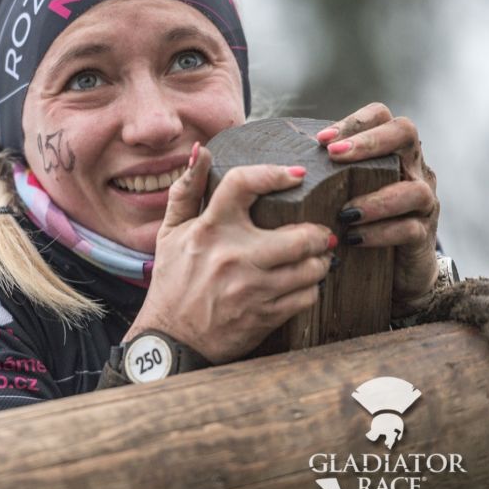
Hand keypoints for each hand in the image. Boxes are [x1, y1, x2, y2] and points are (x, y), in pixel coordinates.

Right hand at [126, 143, 335, 363]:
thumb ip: (186, 190)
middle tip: (314, 234)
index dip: (276, 174)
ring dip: (318, 262)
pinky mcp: (265, 315)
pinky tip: (299, 285)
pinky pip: (308, 296)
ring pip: (312, 267)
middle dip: (315, 234)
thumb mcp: (170, 233)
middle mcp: (233, 256)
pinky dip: (310, 288)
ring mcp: (252, 288)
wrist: (171, 338)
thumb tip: (201, 151)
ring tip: (311, 259)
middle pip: (300, 235)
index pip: (244, 184)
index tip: (296, 176)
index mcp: (209, 229)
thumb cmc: (172, 281)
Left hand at [316, 102, 438, 316]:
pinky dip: (381, 232)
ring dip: (377, 199)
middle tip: (336, 156)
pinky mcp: (423, 236)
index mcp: (390, 151)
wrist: (395, 269)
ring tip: (345, 211)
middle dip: (369, 142)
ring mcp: (423, 201)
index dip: (354, 121)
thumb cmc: (357, 221)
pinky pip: (409, 229)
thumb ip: (320, 174)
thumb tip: (273, 165)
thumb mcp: (340, 191)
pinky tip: (354, 237)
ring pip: (413, 189)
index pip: (382, 116)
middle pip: (405, 133)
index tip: (321, 140)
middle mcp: (412, 168)